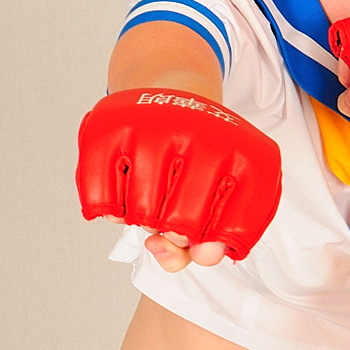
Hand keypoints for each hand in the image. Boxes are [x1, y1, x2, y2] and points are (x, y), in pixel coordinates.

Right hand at [75, 88, 281, 262]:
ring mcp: (157, 127)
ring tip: (153, 194)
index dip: (214, 243)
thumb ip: (209, 244)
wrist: (170, 97)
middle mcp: (207, 135)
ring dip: (142, 218)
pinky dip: (109, 208)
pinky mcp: (110, 128)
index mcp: (248, 156)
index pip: (233, 234)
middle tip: (175, 210)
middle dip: (175, 233)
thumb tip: (187, 252)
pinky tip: (125, 188)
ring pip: (142, 216)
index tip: (212, 230)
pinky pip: (101, 201)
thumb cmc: (200, 159)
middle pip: (182, 228)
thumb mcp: (221, 201)